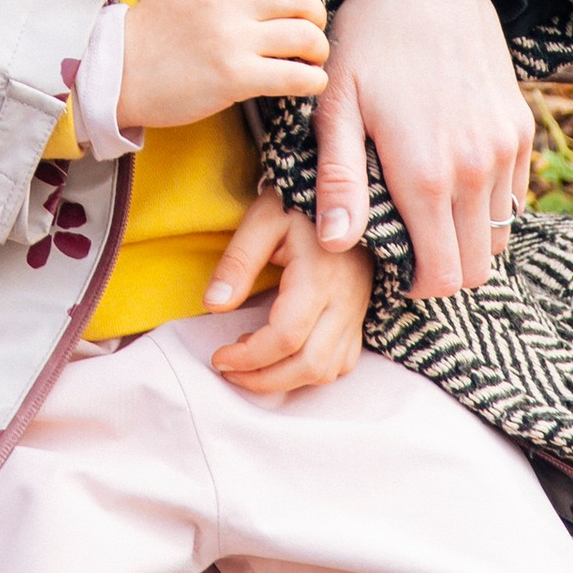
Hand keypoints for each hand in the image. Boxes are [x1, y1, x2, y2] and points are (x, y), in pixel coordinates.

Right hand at [118, 0, 327, 133]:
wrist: (117, 72)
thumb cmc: (158, 31)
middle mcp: (224, 0)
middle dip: (316, 15)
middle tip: (310, 31)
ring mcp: (229, 39)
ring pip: (304, 36)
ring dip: (318, 49)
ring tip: (311, 58)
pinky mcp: (233, 78)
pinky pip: (295, 77)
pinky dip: (312, 80)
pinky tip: (308, 83)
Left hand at [204, 191, 369, 396]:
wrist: (345, 191)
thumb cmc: (298, 203)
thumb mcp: (262, 220)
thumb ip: (237, 262)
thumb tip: (214, 305)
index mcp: (319, 276)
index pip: (286, 336)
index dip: (249, 357)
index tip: (219, 357)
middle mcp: (345, 300)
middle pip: (309, 364)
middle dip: (264, 379)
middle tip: (229, 370)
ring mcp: (356, 311)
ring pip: (328, 370)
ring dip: (287, 381)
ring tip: (251, 366)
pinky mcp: (359, 315)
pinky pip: (344, 362)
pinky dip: (313, 372)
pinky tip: (285, 360)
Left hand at [314, 0, 529, 298]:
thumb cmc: (368, 42)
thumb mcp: (336, 106)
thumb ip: (340, 180)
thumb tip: (336, 244)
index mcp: (426, 174)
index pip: (440, 274)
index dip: (417, 285)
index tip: (394, 268)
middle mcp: (476, 170)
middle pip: (476, 266)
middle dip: (444, 270)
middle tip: (408, 246)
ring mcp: (505, 150)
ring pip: (500, 235)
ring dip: (468, 237)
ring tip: (427, 212)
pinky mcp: (521, 129)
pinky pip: (516, 196)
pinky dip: (489, 204)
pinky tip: (452, 179)